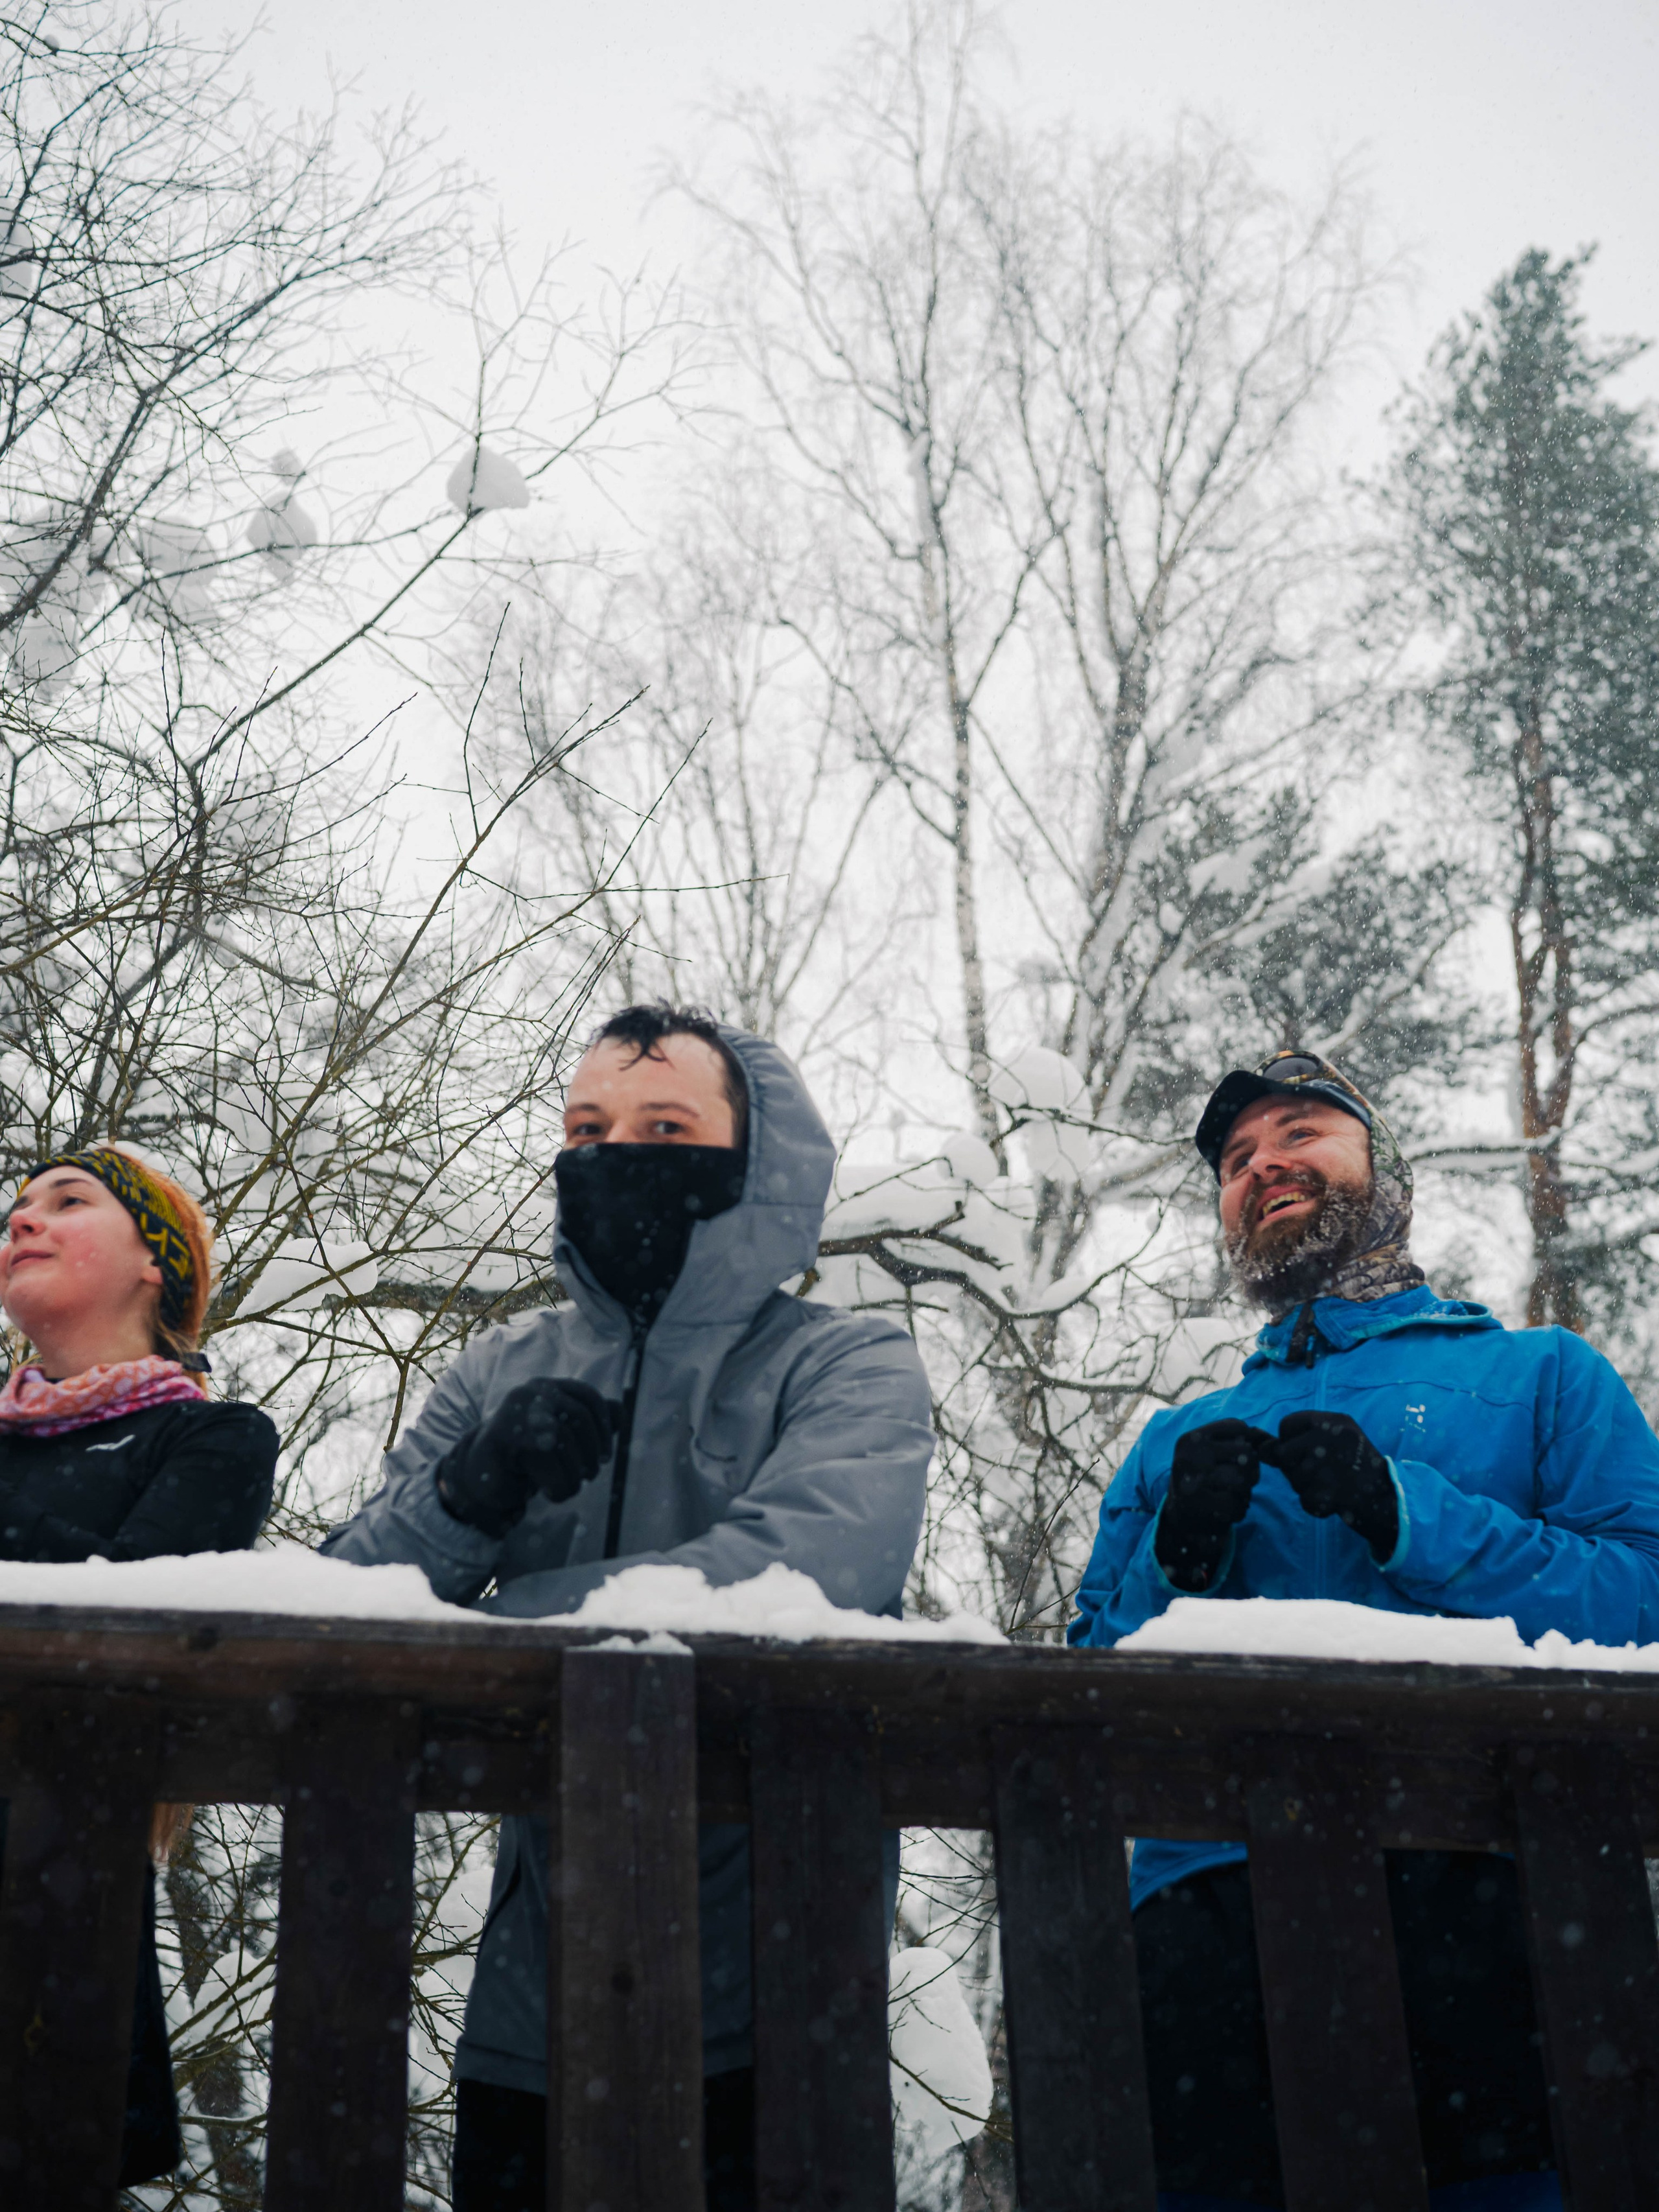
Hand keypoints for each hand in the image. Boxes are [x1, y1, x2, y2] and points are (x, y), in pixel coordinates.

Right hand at [435, 1378, 619, 1536]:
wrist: (482, 1472)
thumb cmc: (529, 1454)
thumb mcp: (564, 1437)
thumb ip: (591, 1423)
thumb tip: (619, 1412)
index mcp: (548, 1387)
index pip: (588, 1397)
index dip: (604, 1427)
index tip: (606, 1457)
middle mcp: (531, 1391)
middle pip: (578, 1416)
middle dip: (591, 1452)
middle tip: (591, 1475)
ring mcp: (513, 1411)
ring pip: (562, 1440)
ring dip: (573, 1474)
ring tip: (570, 1488)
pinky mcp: (500, 1436)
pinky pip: (542, 1460)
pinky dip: (555, 1481)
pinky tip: (553, 1493)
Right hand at [1155, 1419, 1276, 1590]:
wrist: (1182, 1519)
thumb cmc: (1205, 1480)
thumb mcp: (1212, 1453)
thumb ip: (1237, 1442)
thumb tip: (1266, 1438)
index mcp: (1193, 1438)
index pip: (1239, 1428)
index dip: (1247, 1445)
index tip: (1235, 1459)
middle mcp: (1189, 1456)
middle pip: (1246, 1454)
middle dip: (1250, 1470)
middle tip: (1236, 1482)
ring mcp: (1192, 1482)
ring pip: (1242, 1480)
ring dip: (1244, 1492)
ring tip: (1229, 1496)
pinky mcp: (1200, 1508)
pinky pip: (1237, 1505)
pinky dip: (1238, 1511)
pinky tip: (1225, 1512)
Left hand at [1265, 1410, 1397, 1561]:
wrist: (1391, 1498)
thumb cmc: (1357, 1466)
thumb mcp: (1332, 1441)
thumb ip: (1296, 1441)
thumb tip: (1259, 1445)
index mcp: (1334, 1421)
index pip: (1286, 1424)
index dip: (1290, 1441)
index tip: (1308, 1451)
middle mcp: (1331, 1438)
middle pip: (1284, 1453)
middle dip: (1295, 1467)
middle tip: (1323, 1472)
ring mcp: (1330, 1465)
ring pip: (1293, 1479)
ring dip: (1307, 1487)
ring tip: (1333, 1484)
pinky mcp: (1332, 1493)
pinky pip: (1305, 1500)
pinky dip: (1317, 1505)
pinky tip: (1336, 1499)